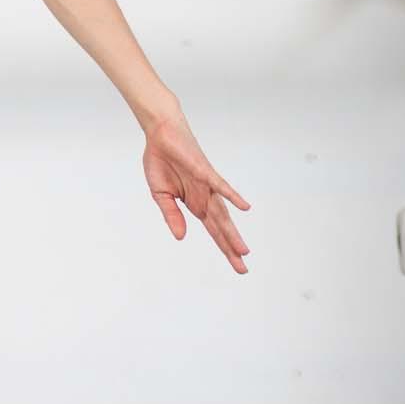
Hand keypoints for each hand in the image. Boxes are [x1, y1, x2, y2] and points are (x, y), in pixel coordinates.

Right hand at [141, 104, 251, 274]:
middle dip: (231, 247)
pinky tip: (244, 207)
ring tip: (243, 251)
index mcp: (195, 203)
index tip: (237, 264)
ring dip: (232, 231)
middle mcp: (205, 197)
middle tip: (243, 268)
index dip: (224, 247)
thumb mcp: (161, 195)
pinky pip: (219, 185)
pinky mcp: (203, 171)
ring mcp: (206, 185)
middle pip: (221, 227)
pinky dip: (231, 196)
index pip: (213, 231)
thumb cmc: (161, 162)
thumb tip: (181, 237)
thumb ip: (172, 215)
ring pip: (222, 213)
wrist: (160, 135)